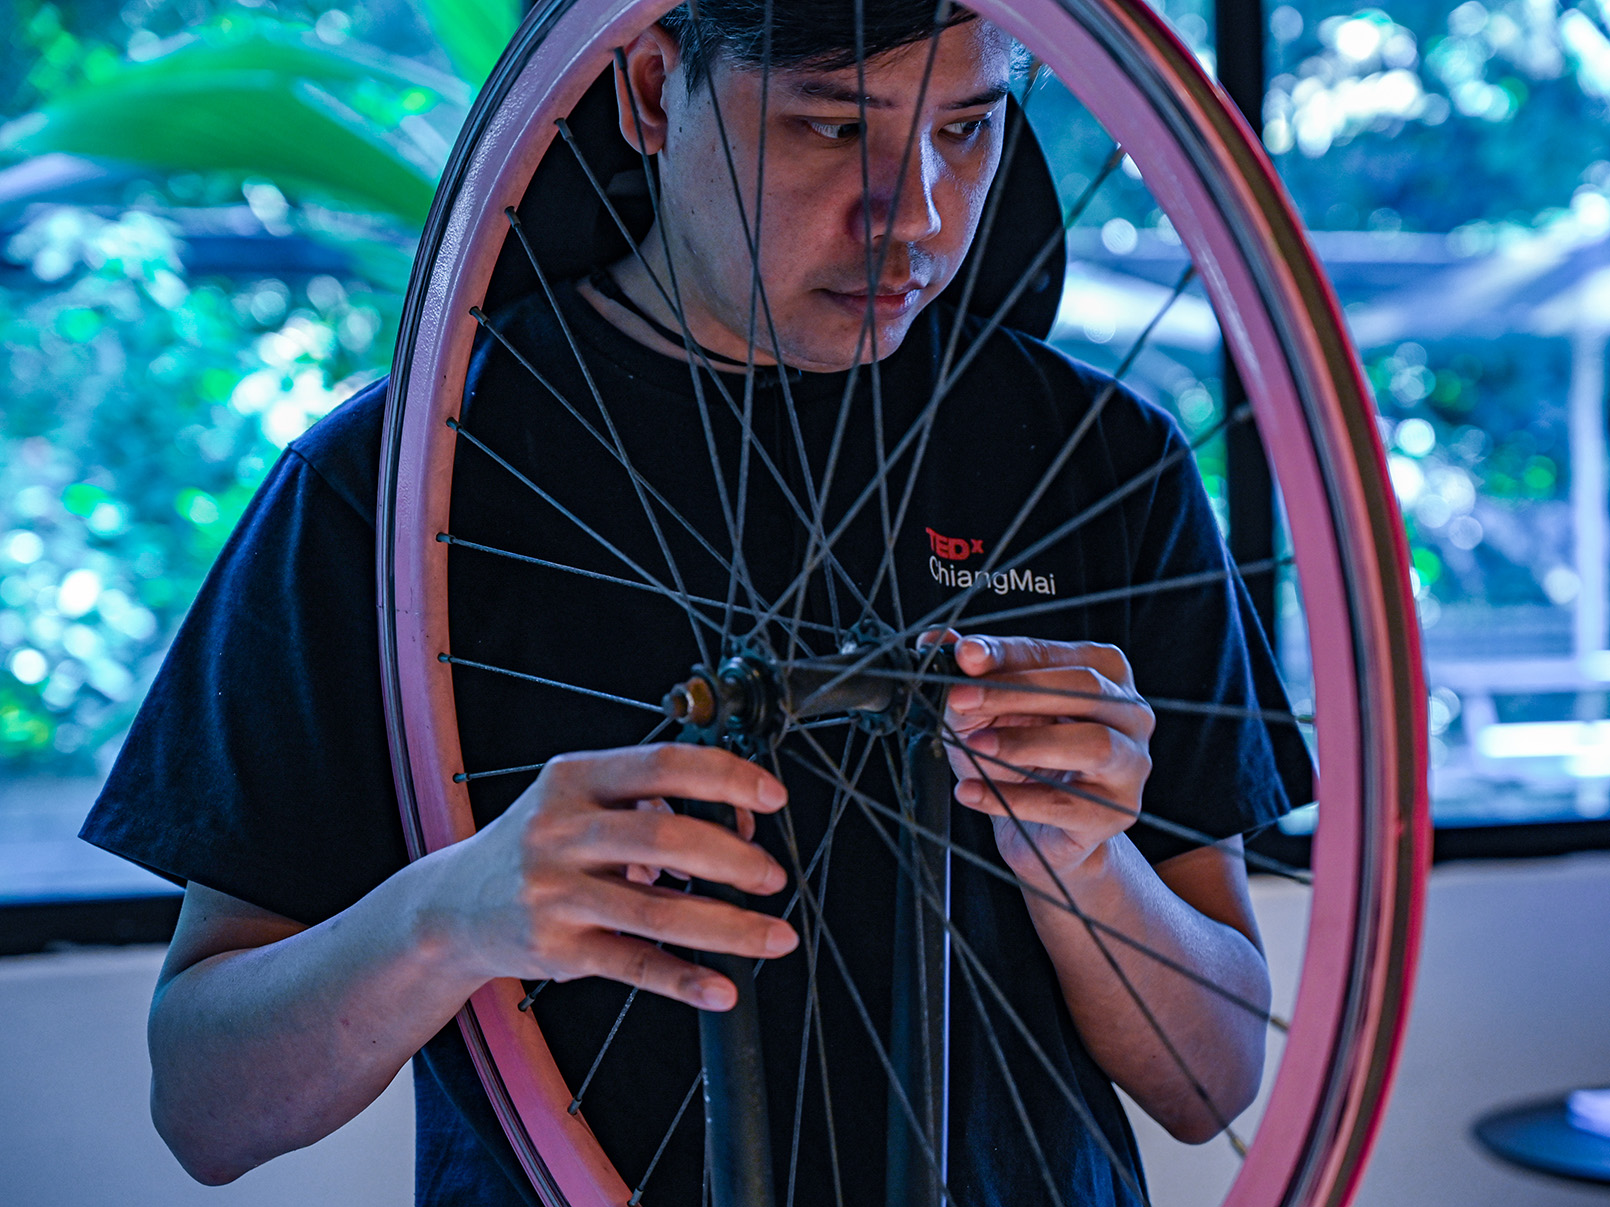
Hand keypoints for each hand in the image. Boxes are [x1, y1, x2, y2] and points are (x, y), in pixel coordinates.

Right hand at [434, 743, 796, 1010]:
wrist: (450, 907)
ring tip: (774, 935)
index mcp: (575, 778)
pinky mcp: (556, 949)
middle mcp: (560, 831)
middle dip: (735, 859)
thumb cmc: (535, 846)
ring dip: (730, 928)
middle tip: (772, 875)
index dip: (728, 777)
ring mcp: (555, 893)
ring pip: (658, 912)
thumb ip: (647, 803)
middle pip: (666, 837)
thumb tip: (733, 829)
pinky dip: (685, 979)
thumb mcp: (575, 801)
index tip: (772, 798)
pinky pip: (634, 964)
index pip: (664, 765)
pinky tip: (722, 987)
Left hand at [941, 635, 1154, 885]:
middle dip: (1016, 691)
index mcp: (1104, 673)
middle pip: (1084, 687)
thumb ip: (969, 675)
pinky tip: (971, 793)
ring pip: (1093, 744)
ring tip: (973, 747)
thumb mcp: (987, 712)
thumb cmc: (1020, 759)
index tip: (963, 656)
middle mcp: (1130, 712)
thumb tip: (938, 640)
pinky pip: (1064, 803)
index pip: (1054, 653)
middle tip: (960, 699)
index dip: (1006, 653)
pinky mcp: (1115, 812)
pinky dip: (1012, 798)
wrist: (1039, 830)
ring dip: (1025, 743)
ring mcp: (1131, 764)